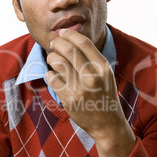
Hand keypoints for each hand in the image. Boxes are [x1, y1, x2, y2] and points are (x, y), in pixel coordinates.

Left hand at [45, 29, 135, 156]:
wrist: (107, 123)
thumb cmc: (104, 95)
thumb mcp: (105, 74)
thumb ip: (91, 58)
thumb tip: (69, 40)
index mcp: (102, 67)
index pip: (83, 42)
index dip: (69, 34)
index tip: (62, 32)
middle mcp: (92, 76)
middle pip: (68, 49)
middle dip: (56, 42)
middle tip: (52, 42)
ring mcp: (80, 89)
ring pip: (57, 62)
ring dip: (51, 57)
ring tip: (52, 59)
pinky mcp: (69, 99)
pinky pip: (52, 79)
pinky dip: (49, 74)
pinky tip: (53, 75)